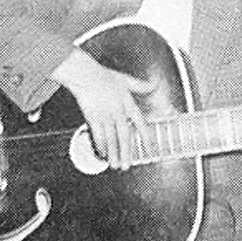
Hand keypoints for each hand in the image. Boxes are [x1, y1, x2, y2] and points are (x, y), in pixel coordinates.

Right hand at [52, 49, 154, 169]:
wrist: (85, 75)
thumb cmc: (104, 76)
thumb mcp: (126, 80)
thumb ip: (142, 86)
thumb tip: (156, 85)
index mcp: (128, 103)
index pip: (140, 123)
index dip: (145, 137)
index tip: (149, 149)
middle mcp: (118, 111)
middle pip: (124, 136)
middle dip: (126, 153)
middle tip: (127, 166)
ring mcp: (105, 115)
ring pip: (110, 139)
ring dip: (113, 153)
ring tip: (115, 165)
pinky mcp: (92, 117)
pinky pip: (97, 135)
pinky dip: (100, 146)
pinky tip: (102, 154)